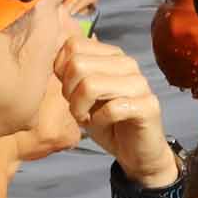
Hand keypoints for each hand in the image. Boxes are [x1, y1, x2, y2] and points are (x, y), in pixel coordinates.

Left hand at [61, 38, 176, 185]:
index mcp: (111, 55)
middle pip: (77, 64)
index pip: (73, 45)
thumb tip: (50, 52)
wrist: (136, 152)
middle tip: (77, 108)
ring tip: (86, 118)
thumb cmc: (106, 121)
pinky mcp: (148, 106)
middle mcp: (128, 64)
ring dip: (80, 107)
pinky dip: (98, 121)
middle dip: (68, 91)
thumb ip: (70, 71)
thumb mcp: (79, 92)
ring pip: (90, 85)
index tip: (70, 91)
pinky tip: (102, 125)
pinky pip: (111, 109)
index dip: (61, 71)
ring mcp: (140, 84)